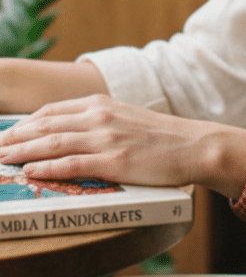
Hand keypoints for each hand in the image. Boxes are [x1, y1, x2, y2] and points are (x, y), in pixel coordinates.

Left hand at [0, 95, 235, 186]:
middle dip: (14, 138)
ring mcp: (106, 138)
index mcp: (101, 104)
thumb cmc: (162, 137)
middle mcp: (99, 116)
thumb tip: (71, 135)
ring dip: (21, 153)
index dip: (24, 124)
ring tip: (1, 160)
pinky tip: (30, 172)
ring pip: (52, 144)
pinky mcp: (114, 161)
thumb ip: (99, 122)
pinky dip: (47, 168)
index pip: (51, 112)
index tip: (7, 134)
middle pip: (44, 126)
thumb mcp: (126, 118)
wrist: (194, 145)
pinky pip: (72, 164)